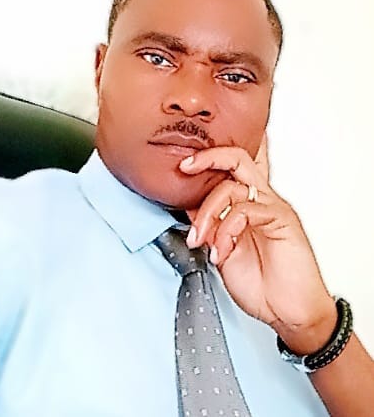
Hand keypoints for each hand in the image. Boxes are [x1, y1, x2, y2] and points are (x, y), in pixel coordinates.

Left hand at [179, 134, 337, 353]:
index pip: (232, 168)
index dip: (208, 160)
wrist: (288, 312)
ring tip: (199, 240)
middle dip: (208, 158)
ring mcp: (273, 208)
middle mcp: (261, 200)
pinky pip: (246, 211)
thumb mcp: (221, 251)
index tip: (181, 167)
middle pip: (238, 159)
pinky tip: (222, 251)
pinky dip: (226, 230)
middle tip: (185, 167)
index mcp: (248, 204)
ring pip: (232, 187)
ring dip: (207, 213)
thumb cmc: (260, 285)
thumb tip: (186, 206)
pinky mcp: (283, 219)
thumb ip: (208, 227)